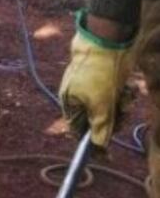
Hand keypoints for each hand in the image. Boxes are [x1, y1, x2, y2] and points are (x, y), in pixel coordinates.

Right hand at [59, 21, 134, 146]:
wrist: (107, 42)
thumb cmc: (98, 73)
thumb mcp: (100, 104)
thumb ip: (100, 125)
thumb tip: (99, 145)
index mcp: (70, 105)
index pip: (79, 131)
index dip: (92, 143)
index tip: (107, 155)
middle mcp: (80, 99)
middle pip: (96, 122)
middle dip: (112, 122)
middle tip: (122, 116)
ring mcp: (94, 91)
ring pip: (109, 111)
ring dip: (120, 108)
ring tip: (125, 97)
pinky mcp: (107, 83)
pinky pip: (116, 99)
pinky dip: (123, 97)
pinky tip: (127, 90)